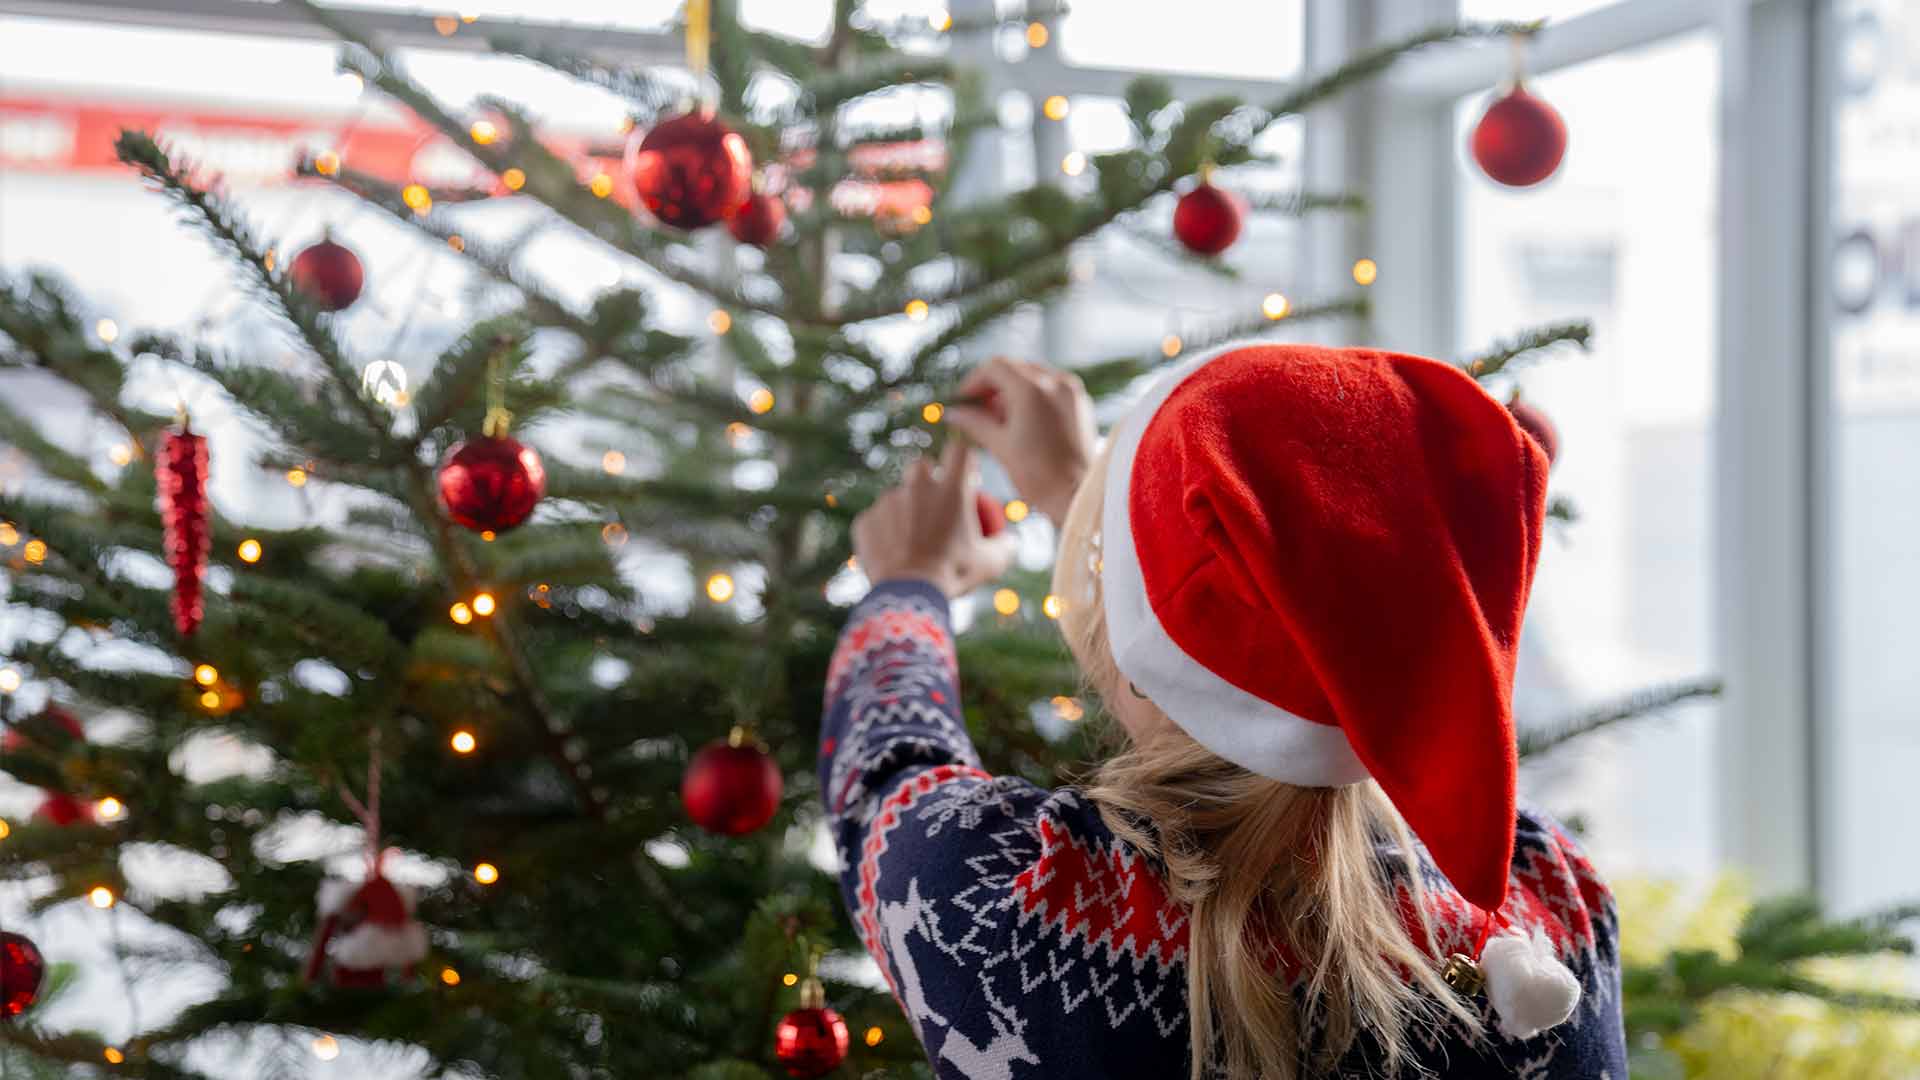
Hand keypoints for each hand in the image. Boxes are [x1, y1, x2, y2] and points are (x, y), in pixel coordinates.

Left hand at [853, 440, 1015, 597]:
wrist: (909, 594)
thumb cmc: (954, 575)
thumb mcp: (990, 564)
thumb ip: (1005, 547)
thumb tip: (1009, 540)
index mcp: (951, 489)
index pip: (959, 450)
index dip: (962, 460)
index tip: (965, 477)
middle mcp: (917, 487)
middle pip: (921, 466)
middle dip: (927, 480)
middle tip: (933, 508)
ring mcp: (888, 502)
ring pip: (897, 496)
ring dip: (904, 511)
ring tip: (911, 542)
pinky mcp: (866, 520)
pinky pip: (877, 520)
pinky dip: (884, 532)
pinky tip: (893, 554)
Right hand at [944, 357, 1096, 521]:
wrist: (1078, 496)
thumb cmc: (1040, 476)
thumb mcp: (1000, 447)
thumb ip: (974, 423)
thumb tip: (953, 414)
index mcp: (1033, 389)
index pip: (994, 367)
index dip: (973, 382)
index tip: (963, 402)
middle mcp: (1055, 382)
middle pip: (1013, 369)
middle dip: (991, 388)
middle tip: (976, 412)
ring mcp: (1070, 391)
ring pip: (1031, 377)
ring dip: (1010, 394)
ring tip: (997, 422)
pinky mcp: (1079, 404)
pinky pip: (1049, 389)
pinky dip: (1031, 399)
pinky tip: (1020, 424)